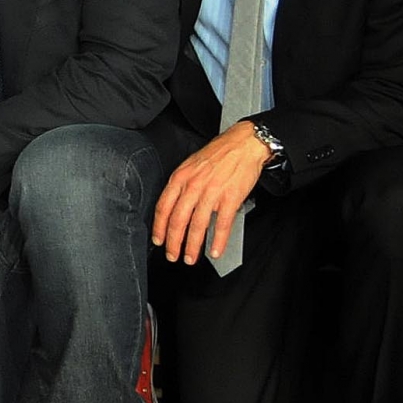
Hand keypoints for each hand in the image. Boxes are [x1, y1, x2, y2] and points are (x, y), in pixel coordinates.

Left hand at [150, 123, 271, 264]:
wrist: (244, 144)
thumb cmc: (219, 153)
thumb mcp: (191, 164)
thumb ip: (183, 185)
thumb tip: (176, 207)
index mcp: (181, 177)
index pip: (163, 207)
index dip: (159, 228)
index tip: (159, 240)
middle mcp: (193, 186)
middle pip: (178, 220)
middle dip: (173, 242)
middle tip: (173, 256)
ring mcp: (211, 193)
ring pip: (197, 226)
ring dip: (192, 246)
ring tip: (190, 258)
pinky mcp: (230, 198)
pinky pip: (221, 224)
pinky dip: (217, 241)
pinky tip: (214, 251)